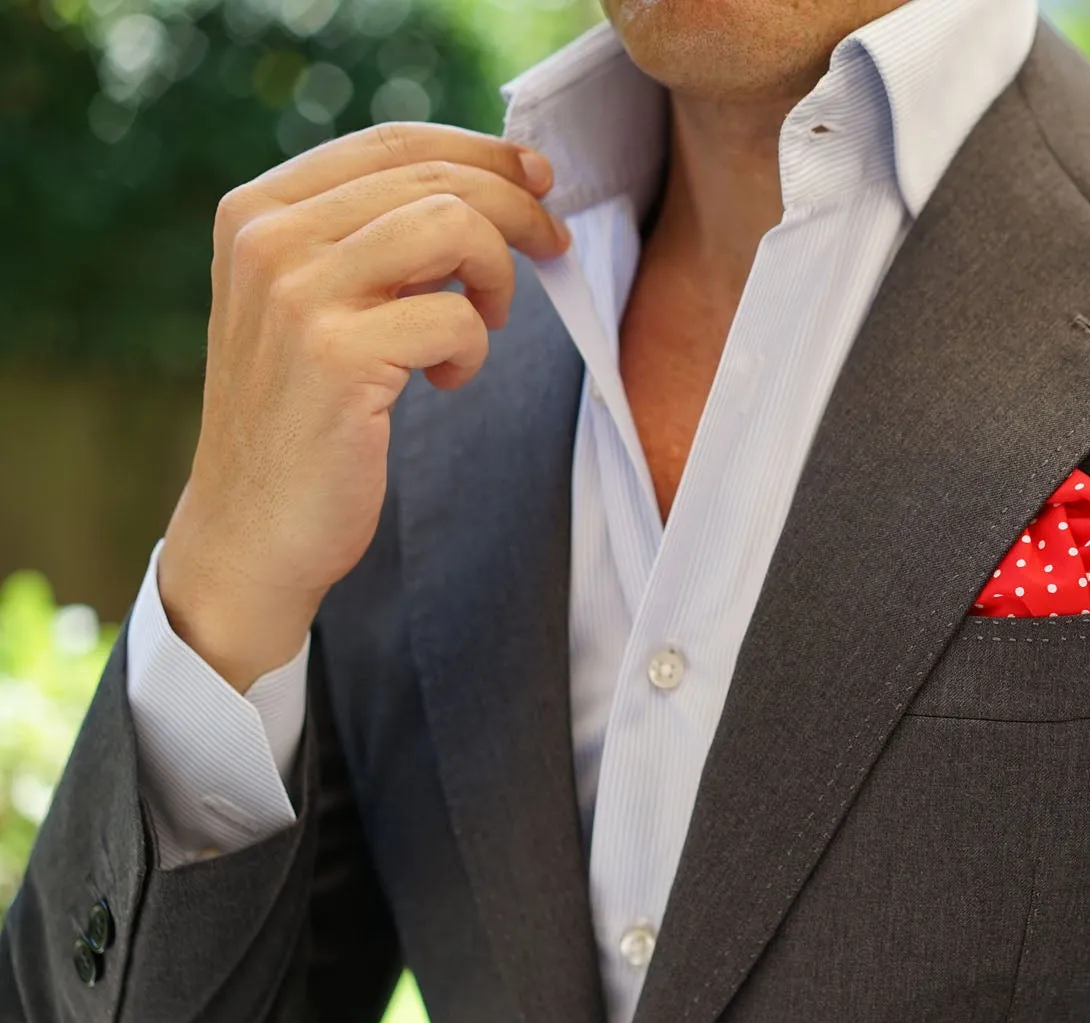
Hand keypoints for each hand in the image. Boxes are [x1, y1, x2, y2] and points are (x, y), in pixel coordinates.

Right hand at [158, 123, 569, 691]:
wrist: (251, 529)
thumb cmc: (305, 414)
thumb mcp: (317, 302)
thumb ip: (373, 238)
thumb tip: (496, 183)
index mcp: (258, 210)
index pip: (392, 142)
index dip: (481, 152)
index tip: (538, 178)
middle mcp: (268, 239)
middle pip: (432, 178)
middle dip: (516, 207)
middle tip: (553, 247)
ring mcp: (297, 296)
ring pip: (450, 226)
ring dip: (497, 274)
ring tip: (483, 323)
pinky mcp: (337, 358)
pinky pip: (453, 318)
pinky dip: (471, 350)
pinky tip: (444, 380)